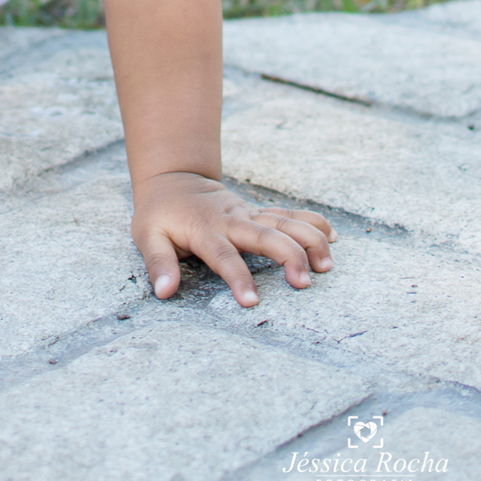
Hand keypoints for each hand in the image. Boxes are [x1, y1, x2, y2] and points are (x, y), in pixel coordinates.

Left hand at [132, 170, 337, 307]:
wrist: (174, 179)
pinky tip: (332, 237)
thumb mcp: (147, 236)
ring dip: (307, 239)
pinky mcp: (258, 213)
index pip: (223, 256)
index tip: (251, 301)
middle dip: (287, 256)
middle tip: (304, 282)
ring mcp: (248, 214)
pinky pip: (288, 215)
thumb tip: (164, 291)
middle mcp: (232, 220)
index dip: (237, 277)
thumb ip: (158, 263)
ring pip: (284, 222)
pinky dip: (311, 222)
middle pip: (264, 235)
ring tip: (326, 265)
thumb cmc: (160, 214)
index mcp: (204, 230)